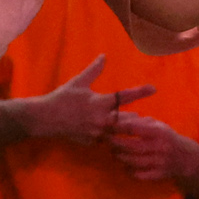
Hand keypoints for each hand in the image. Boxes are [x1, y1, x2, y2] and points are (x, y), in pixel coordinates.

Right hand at [21, 57, 156, 144]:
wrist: (45, 119)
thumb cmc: (62, 98)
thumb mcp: (78, 82)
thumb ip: (94, 70)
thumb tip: (104, 56)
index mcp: (99, 102)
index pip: (124, 96)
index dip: (140, 92)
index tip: (154, 88)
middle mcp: (100, 119)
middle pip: (127, 121)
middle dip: (140, 121)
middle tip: (152, 120)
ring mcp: (96, 133)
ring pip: (119, 134)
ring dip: (130, 131)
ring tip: (141, 129)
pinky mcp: (91, 142)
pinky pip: (106, 140)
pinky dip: (115, 139)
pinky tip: (123, 140)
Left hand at [106, 116, 189, 184]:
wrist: (185, 157)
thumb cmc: (166, 137)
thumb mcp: (157, 125)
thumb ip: (139, 121)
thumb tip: (117, 116)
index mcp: (159, 132)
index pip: (133, 128)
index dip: (118, 127)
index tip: (107, 126)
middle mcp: (159, 147)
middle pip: (131, 146)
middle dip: (115, 143)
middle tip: (106, 140)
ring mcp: (159, 162)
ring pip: (133, 161)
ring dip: (120, 157)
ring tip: (113, 152)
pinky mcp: (159, 175)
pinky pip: (139, 174)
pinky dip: (129, 171)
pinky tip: (124, 165)